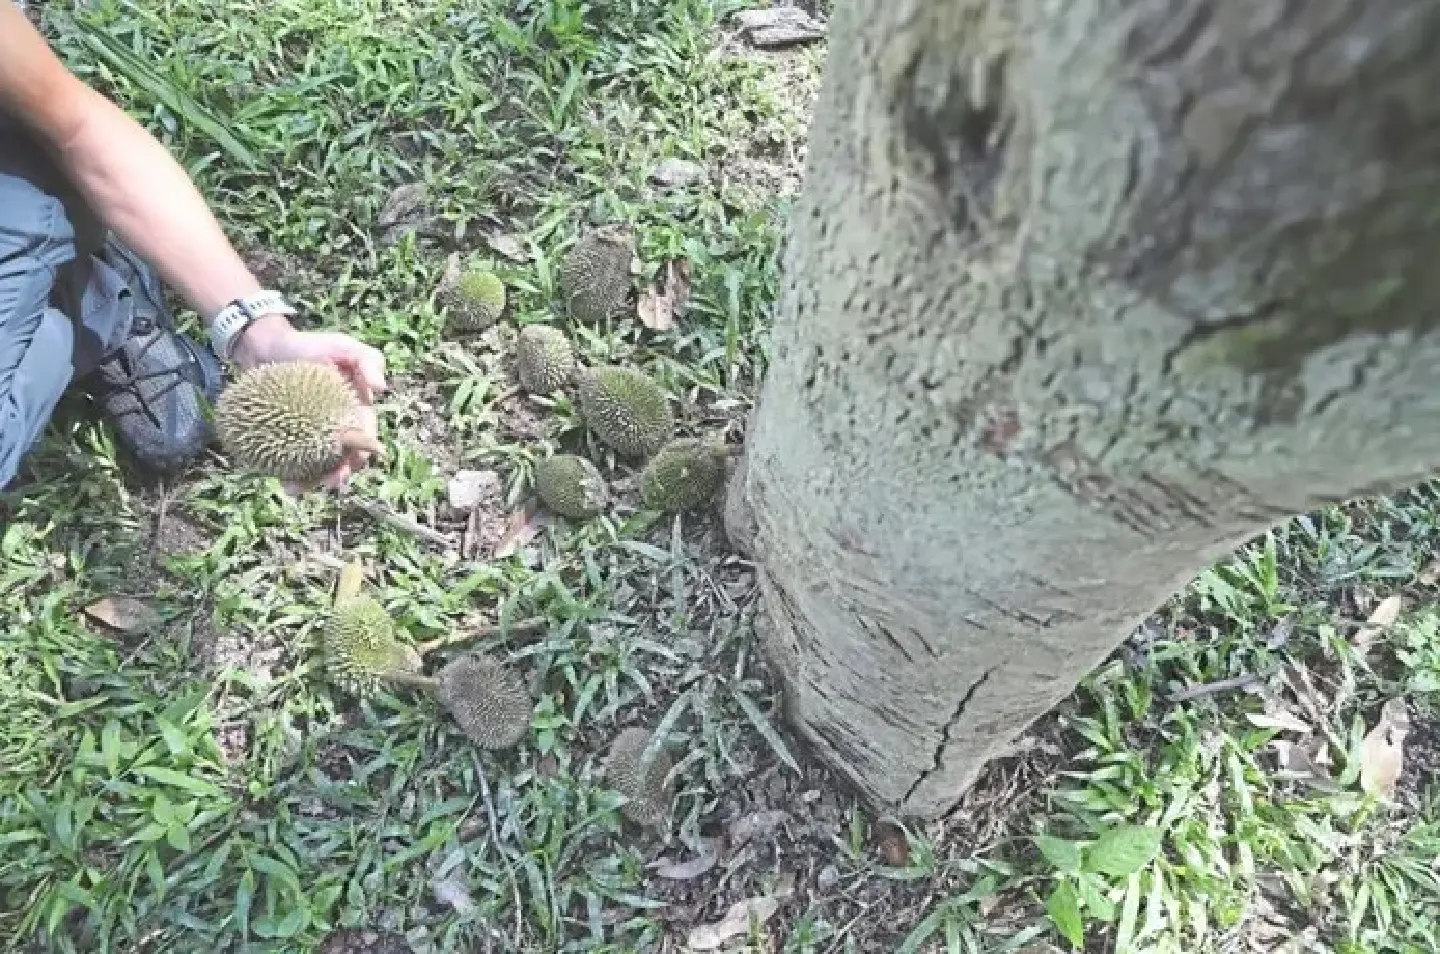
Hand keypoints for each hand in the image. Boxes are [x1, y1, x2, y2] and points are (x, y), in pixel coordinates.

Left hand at [231, 313, 387, 489]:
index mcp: (357, 412)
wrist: (269, 348)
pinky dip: (290, 475)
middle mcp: (337, 429)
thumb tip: (382, 389)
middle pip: (344, 459)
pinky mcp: (287, 440)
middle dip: (339, 474)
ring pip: (319, 466)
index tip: (354, 461)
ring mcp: (311, 437)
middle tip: (329, 482)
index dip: (363, 452)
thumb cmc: (312, 346)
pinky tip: (284, 484)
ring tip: (299, 490)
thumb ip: (369, 361)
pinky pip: (292, 462)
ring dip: (313, 482)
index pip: (365, 437)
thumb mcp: (344, 347)